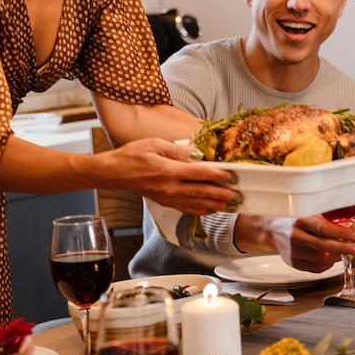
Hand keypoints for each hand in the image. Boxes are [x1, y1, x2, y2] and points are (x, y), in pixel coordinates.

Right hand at [94, 138, 239, 214]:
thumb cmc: (133, 155)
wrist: (114, 173)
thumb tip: (199, 154)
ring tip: (232, 206)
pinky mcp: (165, 202)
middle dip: (223, 195)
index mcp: (169, 171)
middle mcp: (170, 188)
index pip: (200, 174)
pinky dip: (201, 210)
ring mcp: (168, 198)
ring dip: (216, 205)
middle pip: (202, 192)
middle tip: (240, 196)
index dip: (219, 175)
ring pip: (197, 203)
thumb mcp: (156, 144)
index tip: (233, 176)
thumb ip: (179, 150)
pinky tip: (211, 210)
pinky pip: (187, 208)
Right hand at [236, 215, 354, 272]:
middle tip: (354, 248)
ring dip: (336, 258)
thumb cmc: (292, 220)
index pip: (323, 228)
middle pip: (323, 246)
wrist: (271, 230)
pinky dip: (326, 266)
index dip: (340, 233)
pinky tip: (332, 260)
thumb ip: (323, 219)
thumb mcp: (306, 212)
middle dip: (343, 248)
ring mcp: (294, 252)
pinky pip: (314, 268)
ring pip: (320, 260)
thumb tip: (347, 224)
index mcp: (300, 221)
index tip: (352, 234)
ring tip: (344, 253)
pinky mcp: (293, 262)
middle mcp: (296, 237)